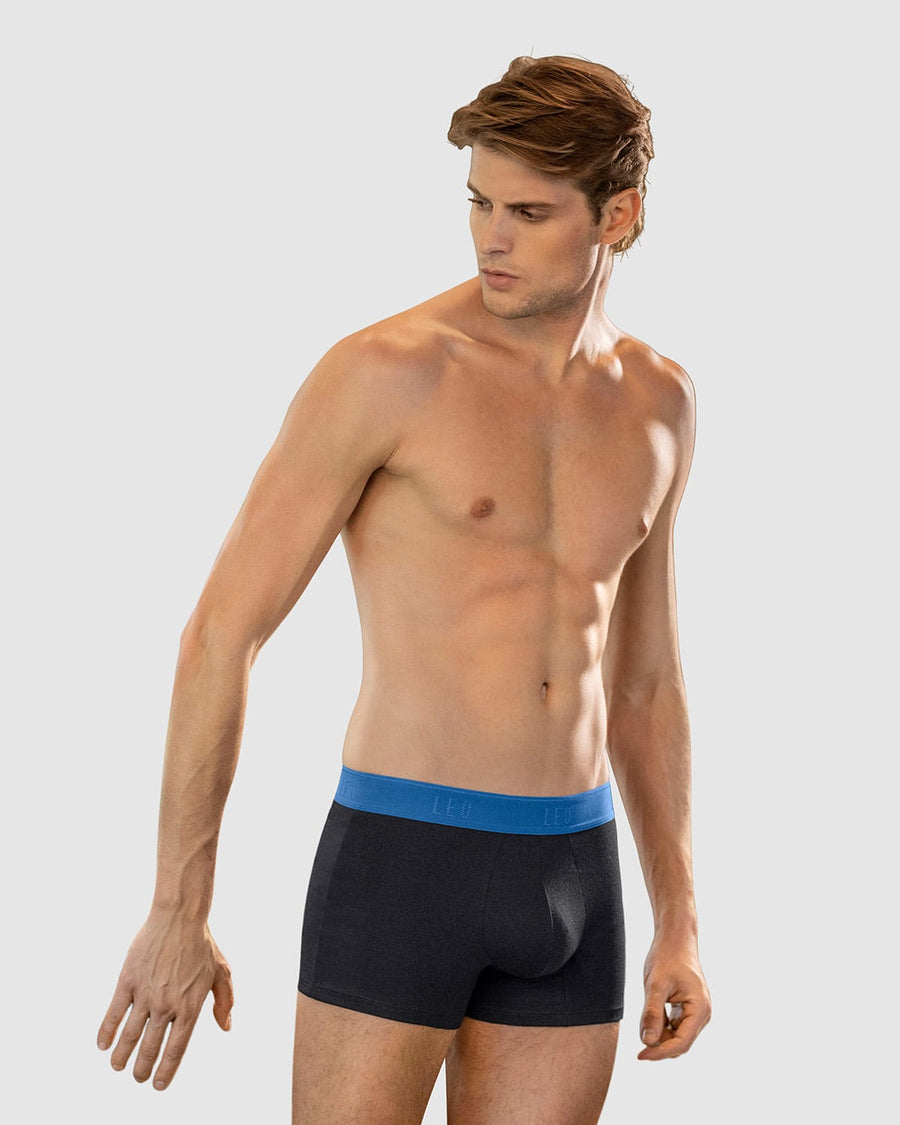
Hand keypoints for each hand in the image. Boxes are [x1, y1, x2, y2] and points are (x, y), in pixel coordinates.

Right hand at [97, 910, 233, 1088]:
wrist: (179, 916)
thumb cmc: (202, 944)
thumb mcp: (222, 972)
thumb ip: (224, 1002)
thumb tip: (226, 1026)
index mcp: (190, 1007)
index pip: (176, 1049)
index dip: (165, 1071)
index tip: (157, 1085)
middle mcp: (167, 1005)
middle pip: (150, 1047)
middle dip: (142, 1068)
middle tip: (137, 1077)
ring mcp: (146, 994)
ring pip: (129, 1035)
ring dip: (122, 1055)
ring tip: (118, 1067)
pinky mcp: (128, 981)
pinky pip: (114, 1013)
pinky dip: (106, 1032)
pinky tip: (103, 1045)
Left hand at [637, 931, 710, 1059]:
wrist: (675, 938)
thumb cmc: (667, 956)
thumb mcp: (655, 985)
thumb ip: (652, 1014)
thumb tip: (647, 1042)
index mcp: (700, 1009)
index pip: (681, 1043)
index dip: (660, 1053)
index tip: (640, 1055)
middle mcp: (702, 1014)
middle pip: (680, 1043)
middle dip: (660, 1047)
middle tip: (638, 1045)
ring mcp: (696, 1012)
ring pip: (677, 1037)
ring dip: (660, 1037)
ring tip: (645, 1021)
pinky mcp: (688, 1009)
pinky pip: (675, 1027)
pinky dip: (662, 1027)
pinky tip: (650, 1018)